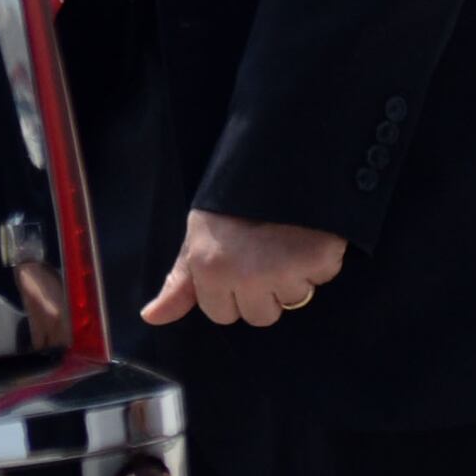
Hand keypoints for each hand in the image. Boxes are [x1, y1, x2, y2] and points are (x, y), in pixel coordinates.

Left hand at [143, 209, 345, 328]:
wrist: (282, 157)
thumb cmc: (234, 198)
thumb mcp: (199, 234)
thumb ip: (180, 281)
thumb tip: (153, 317)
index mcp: (211, 270)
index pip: (222, 315)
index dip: (231, 292)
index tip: (239, 262)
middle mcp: (247, 276)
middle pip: (260, 316)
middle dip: (265, 291)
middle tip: (267, 251)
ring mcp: (285, 270)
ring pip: (293, 299)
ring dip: (295, 276)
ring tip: (289, 239)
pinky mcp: (319, 260)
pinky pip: (322, 277)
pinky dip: (320, 259)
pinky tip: (310, 233)